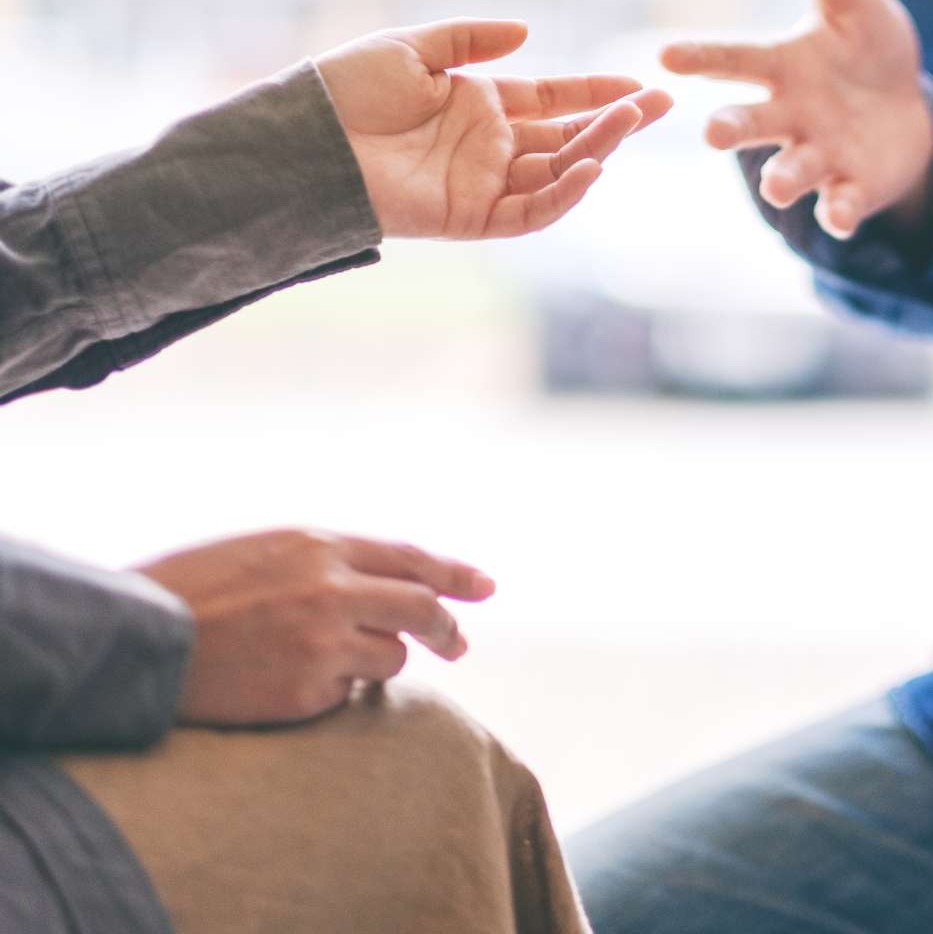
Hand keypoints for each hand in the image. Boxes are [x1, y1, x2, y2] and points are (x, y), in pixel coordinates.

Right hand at [137, 528, 495, 725]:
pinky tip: (286, 683)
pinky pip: (348, 694)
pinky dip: (333, 691)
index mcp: (318, 547)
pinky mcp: (308, 691)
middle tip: (457, 644)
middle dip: (447, 628)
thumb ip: (328, 562)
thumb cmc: (194, 594)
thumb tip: (391, 582)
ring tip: (319, 660)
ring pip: (392, 657)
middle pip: (421, 608)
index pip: (409, 559)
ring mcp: (323, 642)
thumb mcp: (265, 553)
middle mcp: (331, 589)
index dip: (453, 574)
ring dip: (375, 662)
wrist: (138, 642)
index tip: (485, 586)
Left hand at [316, 18, 672, 238]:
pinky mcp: (472, 218)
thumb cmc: (347, 90)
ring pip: (558, 172)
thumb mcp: (412, 48)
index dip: (596, 91)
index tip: (640, 83)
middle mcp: (489, 146)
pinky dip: (564, 195)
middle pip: (567, 136)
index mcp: (480, 104)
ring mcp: (484, 183)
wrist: (307, 140)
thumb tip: (528, 33)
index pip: (553, 99)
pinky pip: (531, 212)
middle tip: (660, 104)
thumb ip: (470, 40)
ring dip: (597, 149)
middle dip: (615, 121)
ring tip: (629, 123)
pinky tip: (590, 168)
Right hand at [661, 0, 932, 239]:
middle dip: (730, 129)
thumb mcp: (854, 3)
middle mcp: (789, 115)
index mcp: (781, 67)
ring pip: (790, 173)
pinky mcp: (851, 188)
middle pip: (750, 124)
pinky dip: (837, 213)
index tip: (665, 54)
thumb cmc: (866, 47)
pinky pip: (839, 205)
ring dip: (782, 181)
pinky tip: (838, 218)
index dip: (701, 57)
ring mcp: (818, 155)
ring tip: (777, 188)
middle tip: (712, 134)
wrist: (907, 104)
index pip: (733, 61)